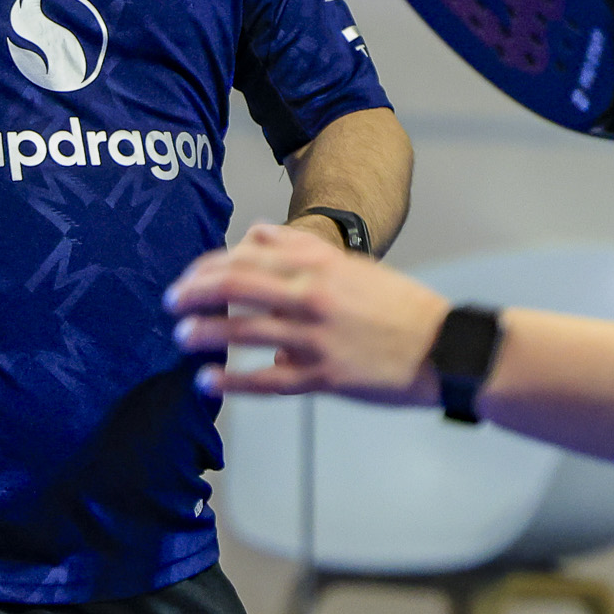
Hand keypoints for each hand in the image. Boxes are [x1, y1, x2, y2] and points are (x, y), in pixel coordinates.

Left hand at [166, 223, 450, 403]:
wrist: (443, 346)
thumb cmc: (397, 304)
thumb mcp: (350, 263)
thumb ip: (301, 246)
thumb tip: (255, 232)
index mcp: (318, 264)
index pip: (246, 258)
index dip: (207, 267)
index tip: (187, 278)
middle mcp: (312, 296)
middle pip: (235, 287)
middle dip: (195, 294)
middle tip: (170, 303)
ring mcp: (316, 338)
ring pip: (244, 332)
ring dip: (205, 334)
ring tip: (181, 338)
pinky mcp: (324, 377)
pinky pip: (267, 380)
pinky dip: (233, 381)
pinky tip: (207, 382)